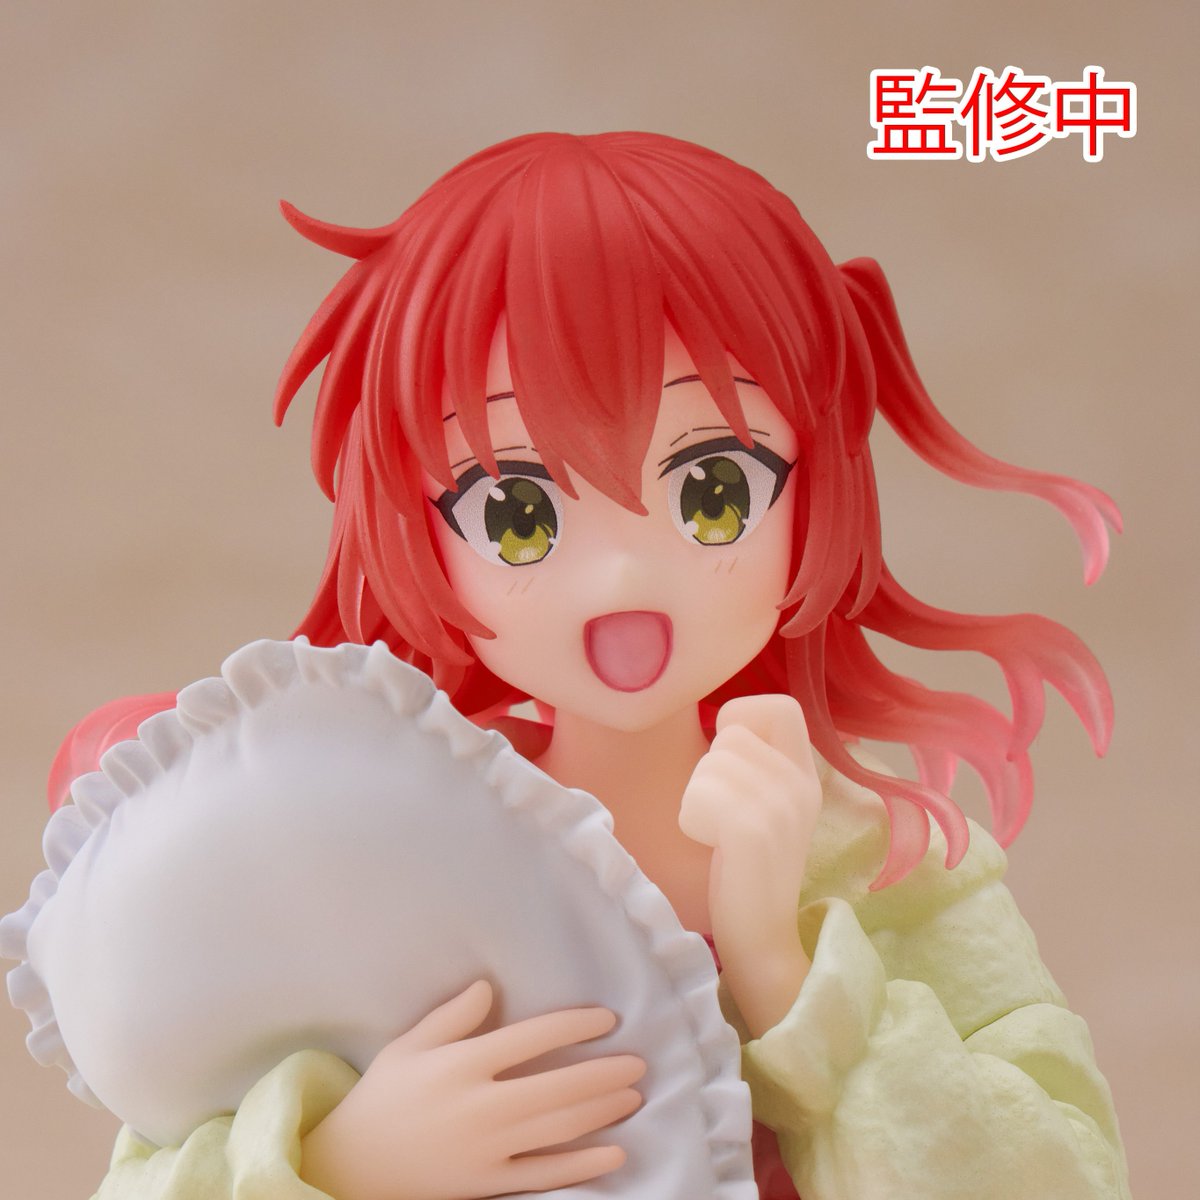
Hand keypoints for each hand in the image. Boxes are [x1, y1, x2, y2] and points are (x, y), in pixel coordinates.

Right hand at [300, 980, 643, 1199]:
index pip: (532, 1038)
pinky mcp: (487, 1182)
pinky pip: (544, 1174)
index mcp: (462, 1064)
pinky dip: (583, 1165)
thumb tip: (490, 985)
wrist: (350, 1166)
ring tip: (633, 1095)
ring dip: (602, 1111)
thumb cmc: (383, 1097)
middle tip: (639, 1062)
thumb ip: (452, 1015)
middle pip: (558, 1086)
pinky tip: (613, 1154)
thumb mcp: (409, 1046)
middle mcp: (480, 1105)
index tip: (607, 1018)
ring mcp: (487, 1148)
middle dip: (604, 1073)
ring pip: (559, 1128)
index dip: (575, 1026)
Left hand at [678, 695, 821, 1037]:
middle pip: (731, 735)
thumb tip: (724, 721)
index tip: (729, 758)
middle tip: (722, 814)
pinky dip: (692, 819)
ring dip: (697, 797)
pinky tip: (711, 846)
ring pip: (710, 764)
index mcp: (806, 776)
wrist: (762, 940)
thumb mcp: (766, 805)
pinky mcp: (754, 833)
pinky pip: (701, 795)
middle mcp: (802, 787)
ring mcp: (782, 809)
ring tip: (717, 834)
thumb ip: (757, 764)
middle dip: (710, 769)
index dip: (742, 718)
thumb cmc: (745, 869)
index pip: (781, 707)